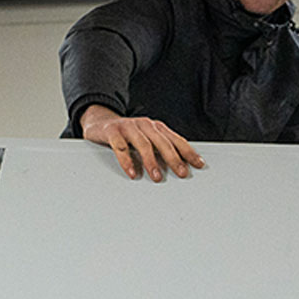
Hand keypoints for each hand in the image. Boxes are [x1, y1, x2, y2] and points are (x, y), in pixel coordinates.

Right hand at [79, 106, 203, 181]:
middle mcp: (145, 125)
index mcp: (156, 127)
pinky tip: (132, 172)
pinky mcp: (112, 131)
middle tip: (181, 172)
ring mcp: (128, 127)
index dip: (188, 152)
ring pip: (143, 144)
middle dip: (173, 158)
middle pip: (162, 142)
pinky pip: (120, 146)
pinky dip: (126, 160)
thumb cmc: (128, 134)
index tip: (198, 164)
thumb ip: (161, 149)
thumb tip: (180, 165)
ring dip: (151, 161)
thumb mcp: (147, 139)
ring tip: (156, 177)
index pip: (176, 140)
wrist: (100, 121)